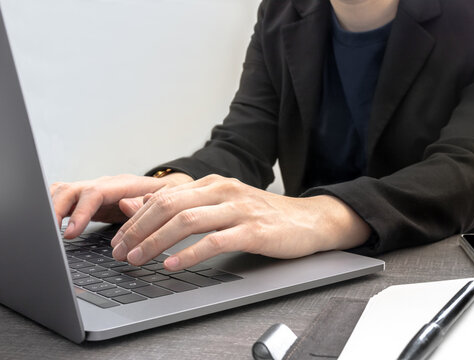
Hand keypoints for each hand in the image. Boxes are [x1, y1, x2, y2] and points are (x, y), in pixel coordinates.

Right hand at [51, 173, 193, 237]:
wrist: (165, 190)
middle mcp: (104, 184)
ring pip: (63, 191)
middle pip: (71, 190)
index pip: (95, 193)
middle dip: (57, 210)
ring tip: (48, 230)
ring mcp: (93, 190)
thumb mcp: (165, 199)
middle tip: (53, 233)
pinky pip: (64, 198)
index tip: (72, 232)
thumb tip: (126, 205)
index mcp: (123, 184)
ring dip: (52, 208)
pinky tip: (49, 223)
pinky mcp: (87, 199)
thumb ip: (148, 203)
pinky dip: (53, 207)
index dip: (81, 213)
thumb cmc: (165, 196)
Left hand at [109, 174, 369, 269]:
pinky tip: (174, 265)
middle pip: (169, 205)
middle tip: (121, 252)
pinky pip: (215, 241)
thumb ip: (185, 205)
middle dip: (138, 230)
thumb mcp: (223, 205)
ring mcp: (239, 209)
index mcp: (214, 184)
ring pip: (187, 221)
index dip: (136, 219)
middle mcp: (224, 191)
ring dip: (156, 242)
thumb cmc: (265, 216)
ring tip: (138, 259)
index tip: (118, 239)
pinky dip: (189, 254)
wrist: (310, 220)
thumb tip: (139, 206)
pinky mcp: (254, 230)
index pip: (164, 196)